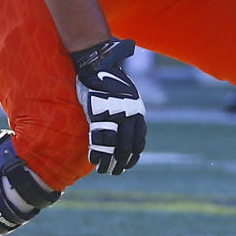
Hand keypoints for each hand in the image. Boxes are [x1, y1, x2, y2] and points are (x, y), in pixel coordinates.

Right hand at [72, 38, 145, 174]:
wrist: (97, 63)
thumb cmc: (110, 78)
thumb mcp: (126, 94)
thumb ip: (128, 109)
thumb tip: (126, 122)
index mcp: (138, 111)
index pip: (140, 139)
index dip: (134, 153)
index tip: (129, 162)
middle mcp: (130, 115)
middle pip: (128, 146)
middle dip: (123, 162)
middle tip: (117, 171)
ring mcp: (115, 115)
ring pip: (116, 147)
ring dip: (111, 162)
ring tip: (106, 171)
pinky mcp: (99, 114)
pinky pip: (100, 140)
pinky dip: (98, 154)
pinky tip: (95, 162)